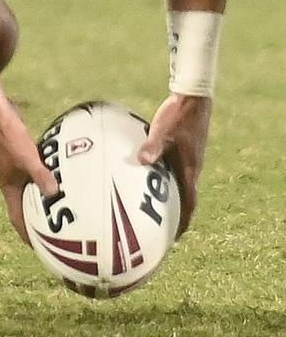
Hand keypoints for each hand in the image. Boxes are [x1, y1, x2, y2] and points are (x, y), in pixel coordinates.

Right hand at [0, 103, 58, 243]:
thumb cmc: (6, 137)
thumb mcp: (26, 158)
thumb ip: (40, 175)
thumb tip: (56, 194)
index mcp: (9, 187)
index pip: (18, 219)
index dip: (28, 235)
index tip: (41, 247)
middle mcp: (11, 182)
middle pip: (25, 207)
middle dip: (38, 220)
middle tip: (57, 229)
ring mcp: (14, 168)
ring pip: (30, 190)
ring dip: (42, 198)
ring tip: (62, 205)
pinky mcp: (19, 155)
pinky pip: (34, 173)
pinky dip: (44, 178)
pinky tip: (59, 175)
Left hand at [138, 93, 211, 236]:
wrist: (194, 97)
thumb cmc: (179, 113)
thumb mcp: (163, 130)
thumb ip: (153, 146)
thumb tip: (142, 161)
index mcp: (190, 169)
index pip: (189, 204)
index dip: (183, 222)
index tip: (174, 238)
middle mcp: (192, 168)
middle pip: (185, 198)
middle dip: (176, 216)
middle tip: (162, 230)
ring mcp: (189, 158)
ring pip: (180, 185)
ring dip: (171, 198)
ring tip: (156, 209)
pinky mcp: (185, 149)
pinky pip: (175, 171)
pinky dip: (166, 180)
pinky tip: (150, 177)